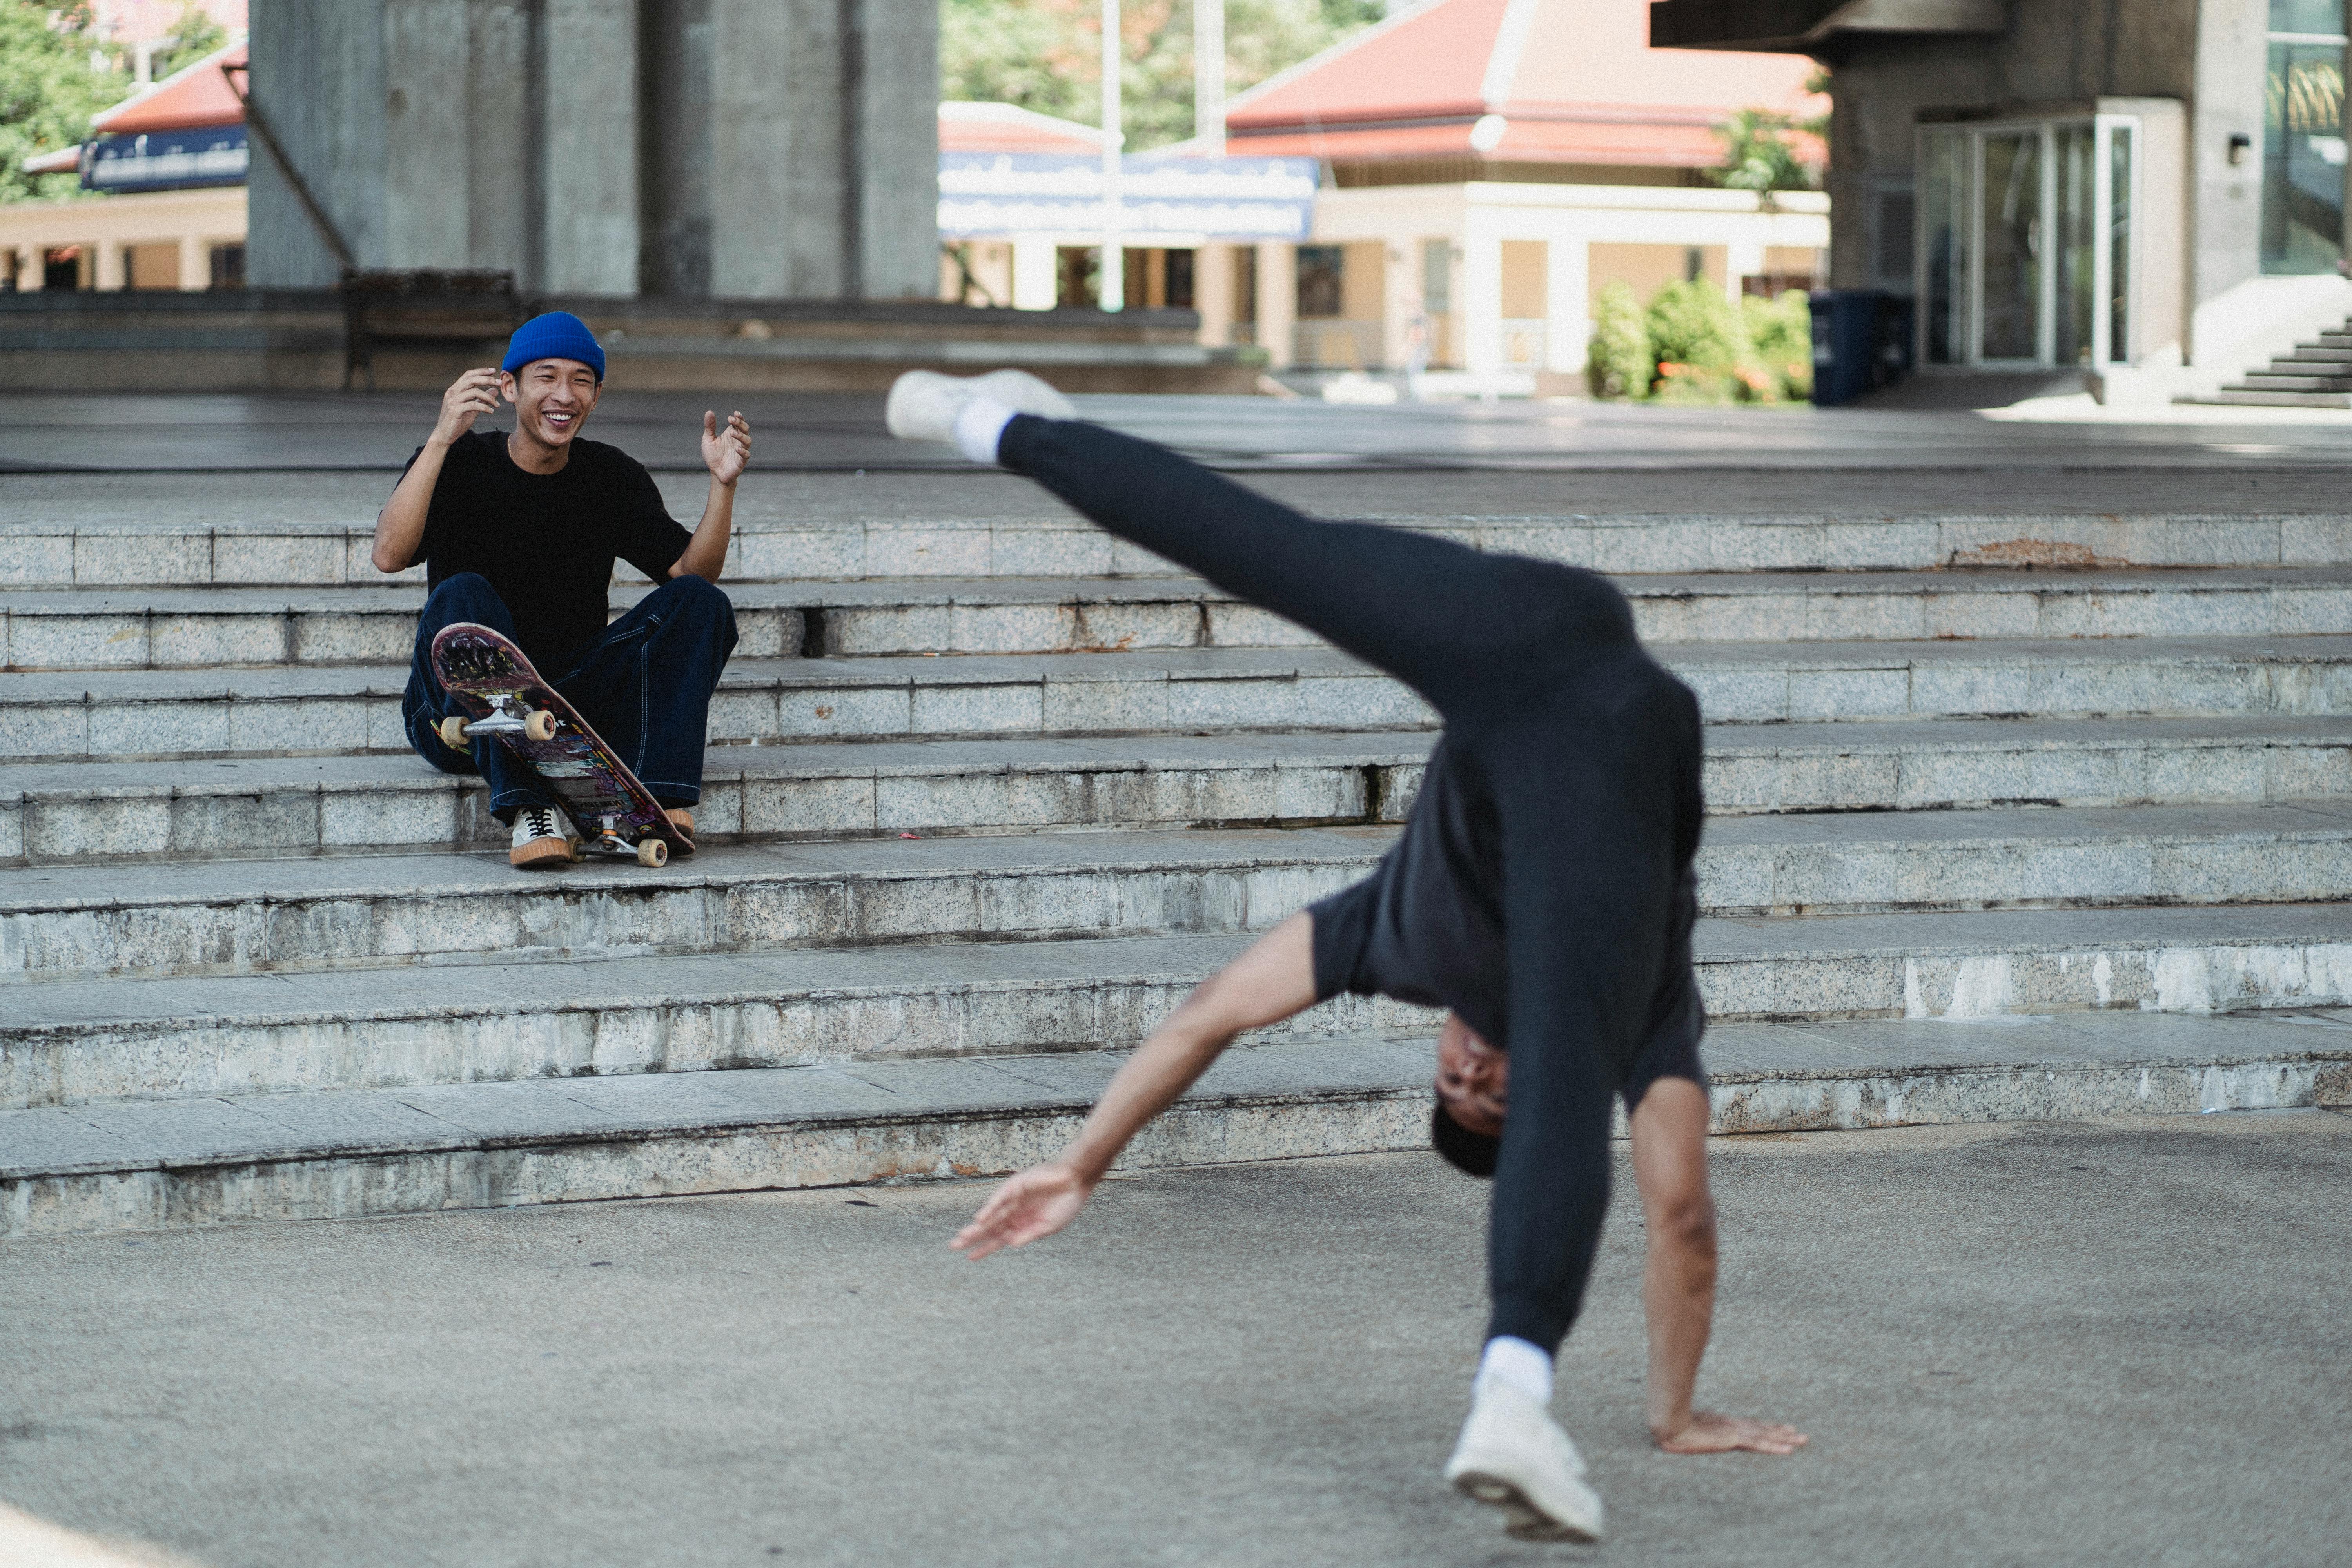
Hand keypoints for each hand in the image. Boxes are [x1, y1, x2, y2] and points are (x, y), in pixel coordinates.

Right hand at [432, 368, 501, 445]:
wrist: (444, 435)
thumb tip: (495, 390)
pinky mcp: (455, 410)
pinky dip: (484, 407)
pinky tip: (491, 411)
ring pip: (474, 392)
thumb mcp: (472, 408)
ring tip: (497, 405)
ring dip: (489, 397)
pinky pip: (473, 405)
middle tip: (500, 383)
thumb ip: (482, 398)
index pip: (468, 375)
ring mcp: (453, 401)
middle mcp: (452, 392)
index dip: (481, 371)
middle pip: (472, 380)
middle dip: (487, 380)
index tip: (493, 370)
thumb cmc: (457, 421)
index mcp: (455, 389)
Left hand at [702, 409, 750, 485]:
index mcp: (731, 434)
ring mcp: (741, 451)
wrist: (715, 473)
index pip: (738, 423)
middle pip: (745, 429)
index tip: (734, 413)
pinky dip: (743, 451)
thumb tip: (709, 412)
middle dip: (740, 423)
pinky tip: (737, 449)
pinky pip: (746, 455)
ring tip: (732, 433)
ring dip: (741, 435)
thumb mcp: (708, 439)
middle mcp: (737, 441)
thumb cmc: (713, 456)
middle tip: (731, 420)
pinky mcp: (741, 461)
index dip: (739, 417)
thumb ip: (710, 426)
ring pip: (747, 441)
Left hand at [950, 1162, 1094, 1260]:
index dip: (985, 1248)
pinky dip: (990, 1208)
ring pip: (991, 1214)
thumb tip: (1010, 1245)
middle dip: (973, 1237)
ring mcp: (1014, 1198)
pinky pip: (1000, 1198)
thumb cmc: (1066, 1203)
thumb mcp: (1048, 1226)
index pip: (999, 1238)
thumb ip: (1028, 1234)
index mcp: (1022, 1223)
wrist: (1077, 1180)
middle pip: (990, 1227)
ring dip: (977, 1225)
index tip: (970, 1258)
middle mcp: (1015, 1211)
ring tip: (962, 1236)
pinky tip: (980, 1218)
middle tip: (954, 1246)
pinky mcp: (1016, 1185)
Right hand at [1654, 1410, 1808, 1455]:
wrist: (1672, 1424)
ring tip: (1803, 1440)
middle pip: (1764, 1429)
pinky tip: (1788, 1450)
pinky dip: (1774, 1447)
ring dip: (1786, 1439)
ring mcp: (1735, 1431)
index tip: (1783, 1427)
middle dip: (1783, 1432)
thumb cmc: (1675, 1425)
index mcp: (1725, 1423)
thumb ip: (1696, 1428)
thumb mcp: (1690, 1427)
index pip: (1752, 1426)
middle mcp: (1734, 1425)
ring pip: (1766, 1436)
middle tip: (1801, 1434)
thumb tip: (1692, 1429)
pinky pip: (1759, 1445)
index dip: (1768, 1427)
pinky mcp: (1734, 1438)